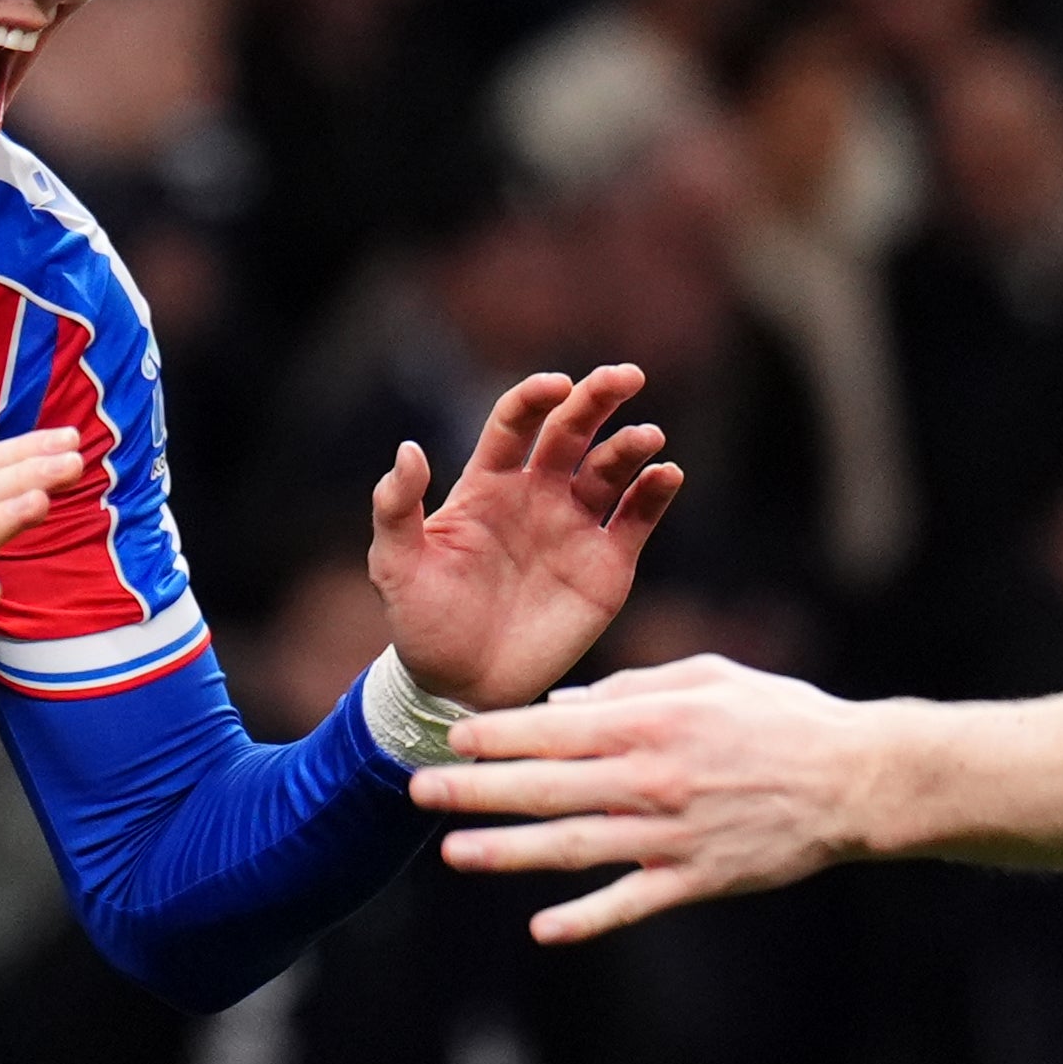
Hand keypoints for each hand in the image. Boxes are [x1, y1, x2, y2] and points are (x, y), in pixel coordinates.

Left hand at [370, 367, 679, 709]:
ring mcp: (575, 526)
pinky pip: (636, 518)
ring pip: (610, 469)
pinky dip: (655, 493)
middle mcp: (537, 495)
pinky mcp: (606, 564)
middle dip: (598, 399)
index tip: (556, 385)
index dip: (535, 398)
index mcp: (488, 484)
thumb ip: (397, 506)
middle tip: (624, 377)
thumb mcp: (395, 565)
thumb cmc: (422, 622)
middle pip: (572, 431)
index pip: (516, 423)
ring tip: (648, 436)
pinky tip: (667, 474)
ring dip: (630, 447)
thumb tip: (409, 449)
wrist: (462, 686)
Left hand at [410, 654, 887, 940]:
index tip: (451, 736)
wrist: (856, 781)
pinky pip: (631, 903)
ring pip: (574, 847)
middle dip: (477, 790)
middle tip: (418, 791)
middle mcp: (652, 780)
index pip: (555, 730)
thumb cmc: (782, 717)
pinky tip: (542, 928)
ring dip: (510, 852)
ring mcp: (672, 835)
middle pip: (547, 788)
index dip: (497, 735)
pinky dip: (587, 919)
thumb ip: (631, 688)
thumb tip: (561, 709)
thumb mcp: (709, 678)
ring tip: (454, 854)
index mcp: (654, 723)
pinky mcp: (697, 879)